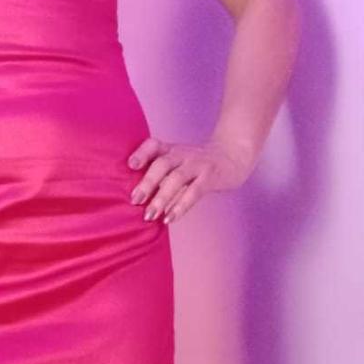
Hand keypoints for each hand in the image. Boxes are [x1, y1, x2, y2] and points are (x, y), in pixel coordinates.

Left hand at [126, 135, 251, 224]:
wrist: (232, 156)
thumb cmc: (197, 164)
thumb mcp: (178, 162)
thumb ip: (160, 174)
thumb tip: (137, 198)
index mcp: (171, 150)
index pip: (153, 145)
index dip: (141, 153)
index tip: (131, 165)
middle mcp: (182, 155)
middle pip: (162, 164)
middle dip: (147, 182)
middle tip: (135, 200)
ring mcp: (197, 165)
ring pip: (177, 179)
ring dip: (161, 198)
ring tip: (149, 215)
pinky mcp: (210, 177)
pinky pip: (194, 192)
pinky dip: (180, 206)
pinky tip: (169, 218)